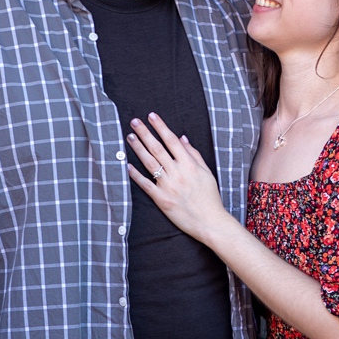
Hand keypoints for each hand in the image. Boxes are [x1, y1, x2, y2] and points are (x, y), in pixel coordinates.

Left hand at [126, 113, 231, 242]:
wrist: (210, 222)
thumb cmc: (210, 197)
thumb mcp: (207, 173)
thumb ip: (194, 155)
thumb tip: (182, 138)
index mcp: (189, 165)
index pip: (172, 141)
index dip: (161, 127)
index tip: (151, 116)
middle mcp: (178, 173)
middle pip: (158, 149)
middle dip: (145, 133)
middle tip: (134, 122)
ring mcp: (168, 186)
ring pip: (150, 163)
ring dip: (139, 148)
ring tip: (130, 137)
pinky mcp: (161, 200)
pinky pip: (146, 185)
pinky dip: (136, 175)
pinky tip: (128, 165)